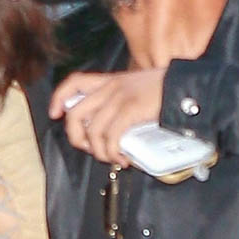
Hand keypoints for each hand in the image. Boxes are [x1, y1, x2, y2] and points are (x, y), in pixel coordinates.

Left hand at [50, 69, 165, 163]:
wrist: (183, 87)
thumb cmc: (163, 91)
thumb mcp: (135, 88)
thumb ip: (119, 101)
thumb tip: (109, 128)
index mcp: (109, 81)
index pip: (74, 82)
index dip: (59, 98)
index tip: (55, 114)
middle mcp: (110, 88)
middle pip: (75, 113)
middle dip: (77, 137)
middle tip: (90, 149)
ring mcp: (118, 99)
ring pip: (92, 131)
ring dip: (99, 151)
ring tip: (111, 158)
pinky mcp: (129, 111)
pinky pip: (110, 137)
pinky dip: (113, 153)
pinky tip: (122, 158)